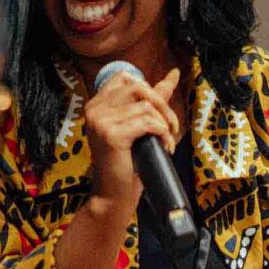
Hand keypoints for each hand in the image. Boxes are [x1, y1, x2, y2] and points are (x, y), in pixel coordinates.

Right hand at [79, 66, 181, 204]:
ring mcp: (100, 121)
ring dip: (164, 123)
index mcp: (96, 104)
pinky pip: (147, 122)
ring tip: (166, 141)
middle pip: (138, 87)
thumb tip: (174, 74)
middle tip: (171, 127)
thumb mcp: (139, 125)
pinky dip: (162, 133)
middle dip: (162, 105)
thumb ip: (153, 98)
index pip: (125, 77)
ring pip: (145, 106)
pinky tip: (164, 147)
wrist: (114, 195)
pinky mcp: (110, 134)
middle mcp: (94, 109)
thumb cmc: (128, 162)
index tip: (159, 112)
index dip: (149, 90)